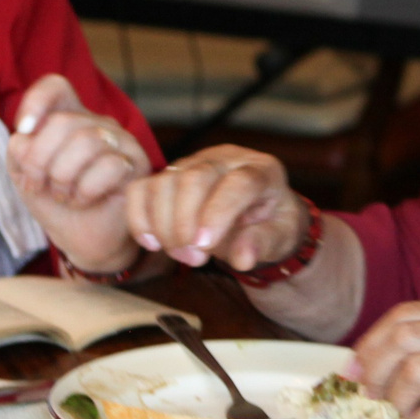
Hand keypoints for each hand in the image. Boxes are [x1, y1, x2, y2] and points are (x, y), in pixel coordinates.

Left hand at [7, 74, 145, 269]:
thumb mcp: (25, 176)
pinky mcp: (137, 165)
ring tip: (62, 195)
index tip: (24, 130)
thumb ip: (20, 151)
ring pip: (86, 142)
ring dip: (62, 178)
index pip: (56, 86)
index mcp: (70, 118)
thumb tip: (26, 136)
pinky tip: (83, 201)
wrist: (83, 239)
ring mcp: (121, 142)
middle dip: (39, 160)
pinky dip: (85, 190)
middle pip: (63, 121)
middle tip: (37, 185)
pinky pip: (109, 166)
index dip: (36, 102)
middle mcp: (98, 124)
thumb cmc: (57, 203)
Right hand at [123, 145, 308, 271]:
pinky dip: (140, 218)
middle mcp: (227, 159)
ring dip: (164, 226)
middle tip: (194, 258)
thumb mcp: (279, 236)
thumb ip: (262, 243)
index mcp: (263, 170)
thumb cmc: (270, 224)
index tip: (204, 245)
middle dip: (185, 224)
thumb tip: (243, 258)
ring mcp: (195, 163)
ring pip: (165, 182)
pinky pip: (142, 188)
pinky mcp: (169, 175)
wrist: (257, 215)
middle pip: (195, 178)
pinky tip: (152, 243)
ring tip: (182, 255)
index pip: (239, 182)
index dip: (218, 212)